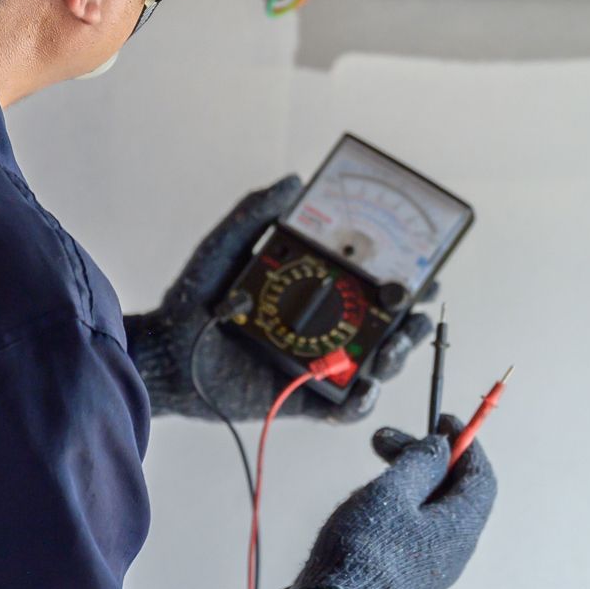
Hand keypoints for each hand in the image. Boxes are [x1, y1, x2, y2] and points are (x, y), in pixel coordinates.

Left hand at [124, 176, 433, 423]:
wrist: (165, 352)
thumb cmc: (193, 298)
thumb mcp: (227, 245)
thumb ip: (256, 212)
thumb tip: (294, 179)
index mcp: (317, 294)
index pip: (372, 288)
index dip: (405, 284)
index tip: (425, 275)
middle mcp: (325, 330)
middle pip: (386, 329)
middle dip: (411, 323)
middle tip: (414, 313)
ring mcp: (317, 366)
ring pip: (374, 367)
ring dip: (395, 358)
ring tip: (391, 348)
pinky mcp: (303, 401)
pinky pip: (343, 409)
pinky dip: (361, 404)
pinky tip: (364, 388)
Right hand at [291, 415, 497, 588]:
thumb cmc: (365, 548)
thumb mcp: (393, 491)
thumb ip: (421, 462)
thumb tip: (442, 447)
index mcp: (461, 526)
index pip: (480, 475)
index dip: (465, 443)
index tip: (442, 421)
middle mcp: (456, 549)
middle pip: (452, 489)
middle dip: (423, 456)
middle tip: (384, 439)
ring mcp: (434, 566)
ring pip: (431, 508)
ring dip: (407, 477)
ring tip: (369, 464)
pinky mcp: (410, 576)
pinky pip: (416, 529)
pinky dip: (401, 503)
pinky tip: (371, 497)